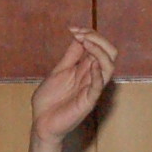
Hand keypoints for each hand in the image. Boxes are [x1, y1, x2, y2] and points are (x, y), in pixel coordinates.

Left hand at [29, 28, 119, 144]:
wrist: (41, 122)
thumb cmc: (50, 99)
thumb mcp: (59, 71)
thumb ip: (71, 56)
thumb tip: (80, 36)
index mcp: (86, 68)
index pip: (98, 47)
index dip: (90, 34)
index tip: (73, 29)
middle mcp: (92, 76)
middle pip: (109, 53)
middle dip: (98, 39)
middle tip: (82, 34)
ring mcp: (92, 88)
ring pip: (108, 67)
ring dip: (100, 51)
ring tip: (87, 43)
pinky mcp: (88, 101)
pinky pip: (98, 86)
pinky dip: (98, 73)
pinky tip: (91, 64)